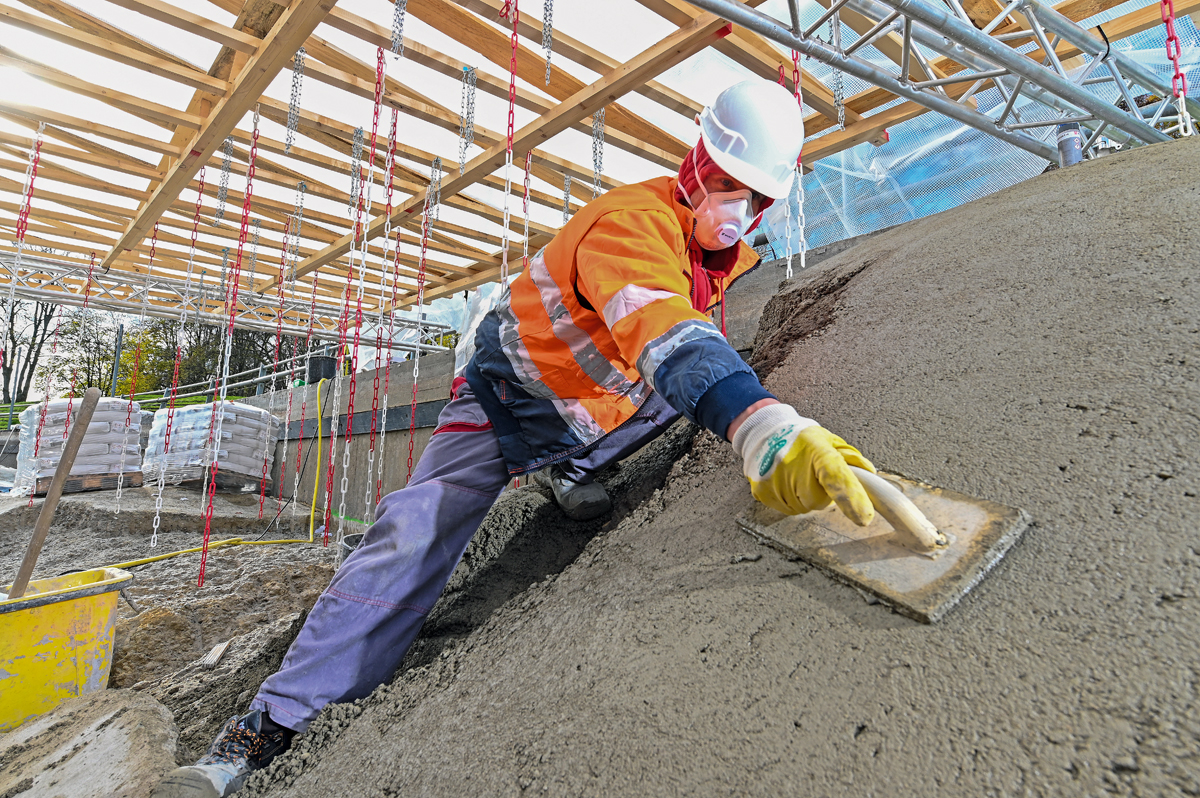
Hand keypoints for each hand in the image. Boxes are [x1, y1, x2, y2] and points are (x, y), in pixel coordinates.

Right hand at [731, 404, 875, 523]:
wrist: (763, 432)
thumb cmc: (800, 438)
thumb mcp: (829, 441)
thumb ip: (851, 459)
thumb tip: (869, 476)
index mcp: (816, 449)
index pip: (836, 477)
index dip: (851, 497)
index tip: (864, 518)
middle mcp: (793, 464)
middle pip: (820, 500)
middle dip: (821, 491)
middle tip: (811, 472)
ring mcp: (774, 480)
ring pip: (803, 506)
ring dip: (804, 496)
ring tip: (796, 474)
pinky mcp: (762, 492)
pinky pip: (787, 508)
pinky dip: (789, 498)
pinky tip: (785, 481)